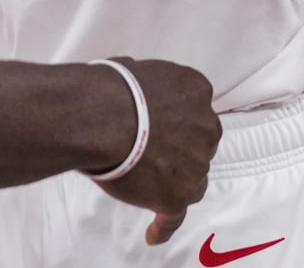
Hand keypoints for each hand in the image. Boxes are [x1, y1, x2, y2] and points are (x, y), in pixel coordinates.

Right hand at [88, 58, 220, 244]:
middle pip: (200, 144)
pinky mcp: (177, 195)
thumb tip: (135, 92)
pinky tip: (154, 233)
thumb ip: (148, 87)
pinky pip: (174, 216)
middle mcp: (205, 126)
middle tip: (151, 151)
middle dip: (181, 149)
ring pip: (191, 180)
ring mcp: (195, 164)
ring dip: (173, 181)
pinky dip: (164, 225)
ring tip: (143, 184)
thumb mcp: (134, 69)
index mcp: (195, 90)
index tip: (164, 125)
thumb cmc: (107, 88)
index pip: (196, 109)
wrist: (98, 116)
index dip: (178, 120)